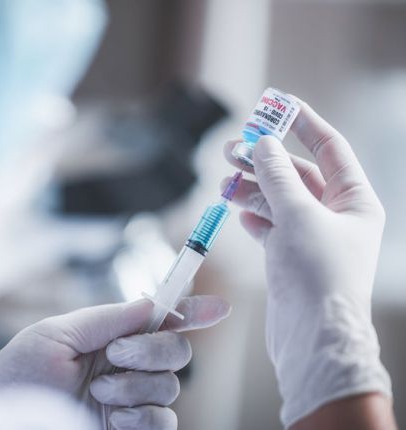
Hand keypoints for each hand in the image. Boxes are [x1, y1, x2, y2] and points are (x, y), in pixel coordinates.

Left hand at [0, 296, 230, 428]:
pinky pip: (164, 421)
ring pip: (171, 386)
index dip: (193, 313)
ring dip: (134, 386)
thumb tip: (154, 303)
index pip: (160, 322)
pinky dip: (140, 417)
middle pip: (177, 352)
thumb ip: (107, 319)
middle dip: (152, 350)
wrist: (4, 418)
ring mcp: (132, 402)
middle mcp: (128, 368)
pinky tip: (111, 418)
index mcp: (112, 337)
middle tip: (114, 355)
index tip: (221, 307)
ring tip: (97, 393)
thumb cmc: (20, 372)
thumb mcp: (58, 333)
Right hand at [223, 99, 391, 426]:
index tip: (277, 103)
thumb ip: (277, 176)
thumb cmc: (318, 275)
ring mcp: (312, 237)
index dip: (303, 123)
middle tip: (231, 149)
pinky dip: (253, 215)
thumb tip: (263, 143)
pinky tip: (237, 210)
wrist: (312, 338)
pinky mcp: (290, 257)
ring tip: (224, 182)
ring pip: (278, 200)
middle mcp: (336, 216)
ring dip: (252, 188)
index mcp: (354, 201)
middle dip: (264, 160)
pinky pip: (270, 225)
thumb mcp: (298, 216)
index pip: (329, 148)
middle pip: (296, 174)